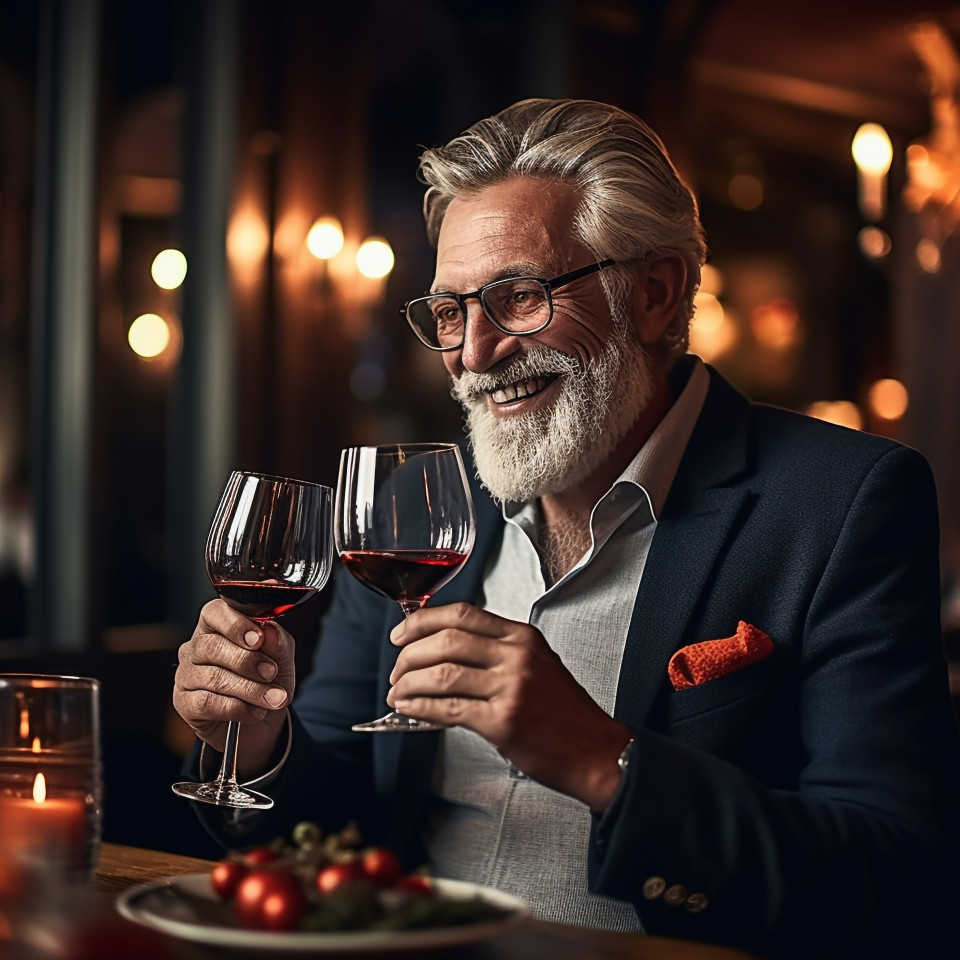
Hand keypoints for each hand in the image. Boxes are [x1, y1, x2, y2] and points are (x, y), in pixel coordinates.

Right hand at [173, 599, 295, 777]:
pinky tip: (254, 711)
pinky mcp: (184, 703)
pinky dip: (237, 708)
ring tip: (273, 698)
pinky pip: (207, 703)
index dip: (235, 625)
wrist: (260, 720)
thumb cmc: (265, 680)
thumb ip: (277, 642)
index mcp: (217, 626)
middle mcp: (195, 648)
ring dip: (249, 689)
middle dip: (247, 661)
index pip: (214, 613)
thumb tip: (270, 631)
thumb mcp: (281, 658)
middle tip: (272, 673)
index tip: (258, 639)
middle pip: (212, 646)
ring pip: (213, 677)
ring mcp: (186, 675)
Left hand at [385, 603, 631, 811]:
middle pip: (447, 640)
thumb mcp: (536, 665)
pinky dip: (420, 708)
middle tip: (397, 669)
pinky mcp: (503, 721)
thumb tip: (441, 650)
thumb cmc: (564, 713)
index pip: (463, 614)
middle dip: (409, 654)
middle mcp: (517, 655)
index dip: (423, 621)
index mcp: (523, 636)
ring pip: (442, 673)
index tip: (401, 633)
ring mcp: (510, 687)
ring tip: (398, 692)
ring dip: (409, 683)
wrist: (596, 752)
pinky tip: (408, 709)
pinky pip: (448, 708)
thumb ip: (497, 652)